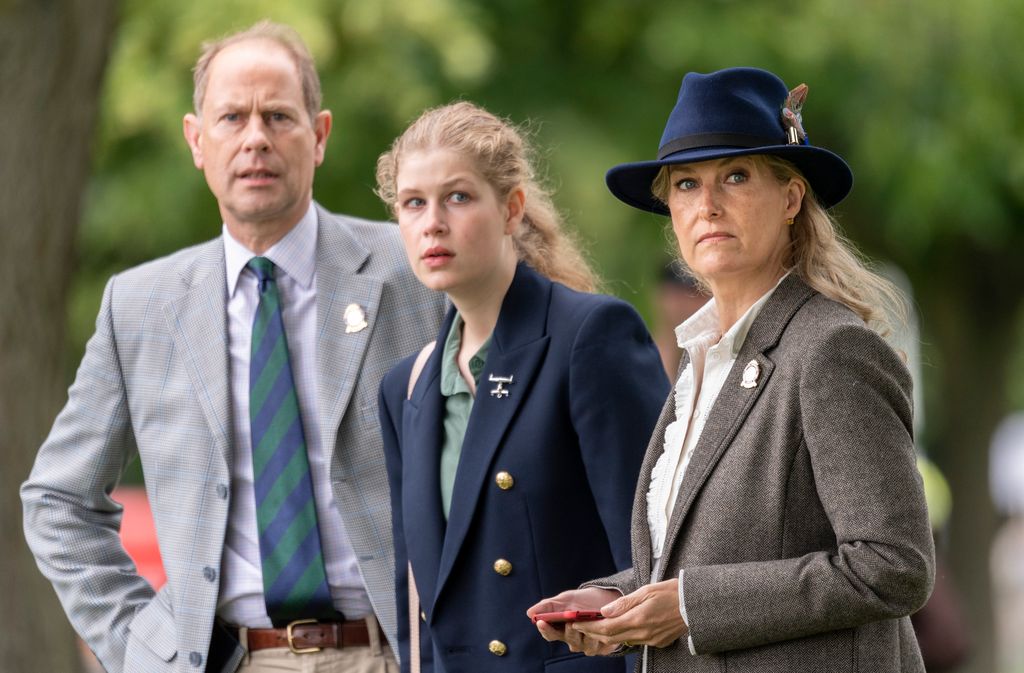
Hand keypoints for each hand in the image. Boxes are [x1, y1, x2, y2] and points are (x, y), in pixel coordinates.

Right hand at [527, 587, 621, 655]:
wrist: (607, 599)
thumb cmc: (583, 601)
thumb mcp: (566, 599)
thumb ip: (548, 606)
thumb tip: (530, 613)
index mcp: (560, 628)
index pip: (549, 634)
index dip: (545, 629)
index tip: (541, 622)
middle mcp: (572, 639)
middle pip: (566, 640)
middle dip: (568, 631)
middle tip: (570, 622)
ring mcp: (586, 644)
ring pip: (582, 645)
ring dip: (585, 632)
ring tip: (590, 622)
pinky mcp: (601, 647)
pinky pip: (597, 647)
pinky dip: (598, 636)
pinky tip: (600, 627)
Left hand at [572, 579, 687, 650]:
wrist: (696, 604)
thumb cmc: (672, 592)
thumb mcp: (646, 591)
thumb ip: (624, 603)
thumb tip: (604, 611)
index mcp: (638, 619)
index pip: (607, 628)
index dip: (590, 627)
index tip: (577, 623)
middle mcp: (644, 633)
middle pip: (612, 637)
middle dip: (594, 633)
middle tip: (581, 627)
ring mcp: (652, 640)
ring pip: (623, 640)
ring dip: (608, 635)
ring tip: (596, 627)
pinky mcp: (659, 642)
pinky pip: (636, 641)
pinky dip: (625, 635)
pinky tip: (620, 627)